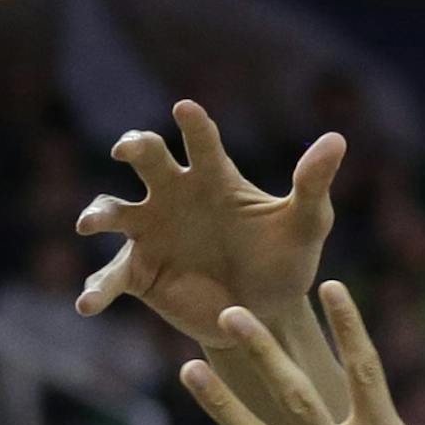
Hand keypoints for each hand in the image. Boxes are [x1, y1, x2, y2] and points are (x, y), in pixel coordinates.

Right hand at [76, 100, 339, 345]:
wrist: (266, 315)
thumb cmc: (284, 261)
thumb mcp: (305, 226)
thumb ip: (313, 185)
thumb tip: (337, 139)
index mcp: (213, 178)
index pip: (201, 142)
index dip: (193, 124)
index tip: (185, 109)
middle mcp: (175, 196)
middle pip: (146, 160)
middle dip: (134, 148)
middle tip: (129, 151)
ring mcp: (150, 233)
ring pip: (113, 210)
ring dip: (98, 212)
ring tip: (92, 223)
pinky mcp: (139, 273)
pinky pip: (110, 277)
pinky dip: (95, 290)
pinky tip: (87, 304)